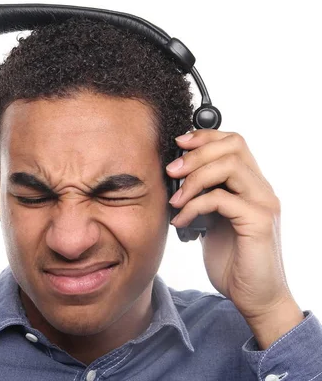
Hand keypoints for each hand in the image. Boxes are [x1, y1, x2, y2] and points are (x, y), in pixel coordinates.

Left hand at [166, 130, 302, 346]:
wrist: (255, 297)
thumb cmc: (232, 261)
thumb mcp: (211, 222)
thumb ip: (203, 199)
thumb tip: (175, 181)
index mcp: (251, 186)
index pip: (234, 143)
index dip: (205, 136)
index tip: (179, 143)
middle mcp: (261, 190)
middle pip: (233, 146)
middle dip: (196, 153)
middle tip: (171, 171)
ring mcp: (263, 204)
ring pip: (229, 166)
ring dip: (194, 179)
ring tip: (175, 200)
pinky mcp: (258, 222)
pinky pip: (221, 199)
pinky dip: (194, 207)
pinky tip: (180, 222)